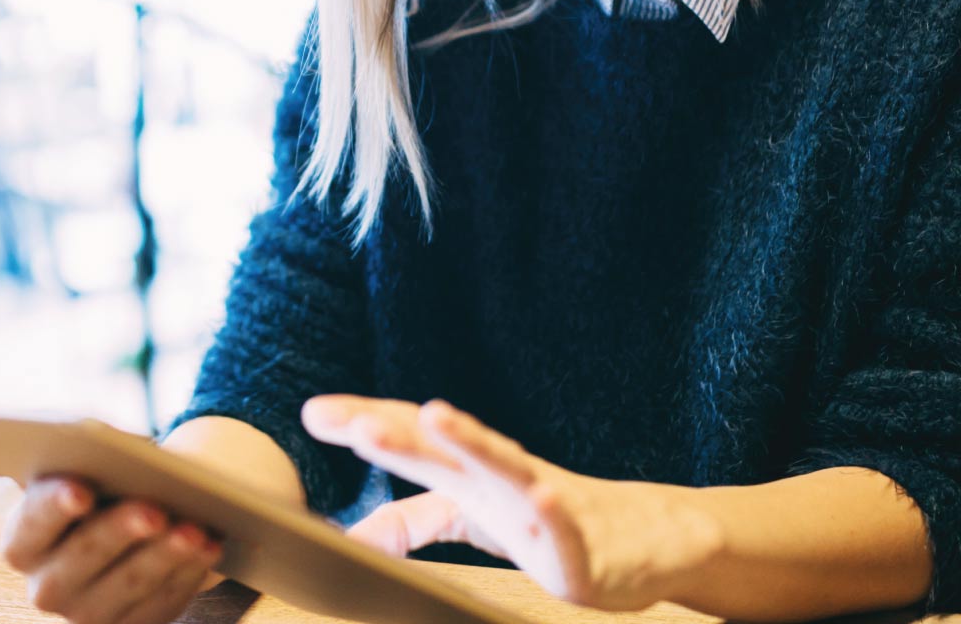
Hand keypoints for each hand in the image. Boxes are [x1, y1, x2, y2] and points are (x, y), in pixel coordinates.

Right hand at [0, 475, 225, 623]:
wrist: (133, 516)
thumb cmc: (108, 480)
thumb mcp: (92, 463)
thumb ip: (91, 454)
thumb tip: (122, 449)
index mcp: (24, 541)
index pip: (29, 528)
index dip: (53, 508)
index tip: (82, 491)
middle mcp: (48, 586)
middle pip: (80, 560)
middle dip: (120, 532)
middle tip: (154, 511)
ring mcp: (88, 612)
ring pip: (127, 586)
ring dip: (164, 556)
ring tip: (195, 530)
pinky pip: (161, 602)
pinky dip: (188, 572)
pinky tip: (210, 547)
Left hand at [301, 396, 724, 610]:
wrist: (646, 536)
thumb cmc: (549, 517)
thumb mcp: (478, 516)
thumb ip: (421, 518)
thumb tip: (360, 535)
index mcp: (473, 473)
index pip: (414, 439)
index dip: (367, 422)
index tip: (315, 414)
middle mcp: (502, 479)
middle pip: (446, 449)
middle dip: (398, 432)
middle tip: (349, 421)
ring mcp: (544, 507)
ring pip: (506, 469)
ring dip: (472, 440)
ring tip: (437, 416)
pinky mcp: (582, 548)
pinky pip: (568, 529)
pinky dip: (555, 512)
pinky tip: (541, 495)